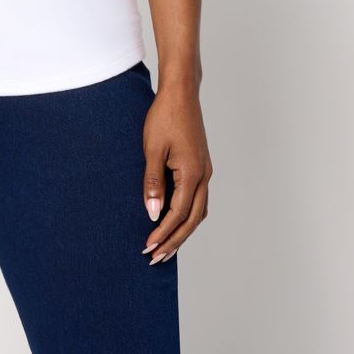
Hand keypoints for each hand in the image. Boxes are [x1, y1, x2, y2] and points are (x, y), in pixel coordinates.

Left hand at [142, 83, 210, 262]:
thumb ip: (152, 183)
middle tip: (156, 259)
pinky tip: (175, 222)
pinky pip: (198, 200)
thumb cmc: (164, 118)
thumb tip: (152, 213)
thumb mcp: (152, 151)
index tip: (148, 248)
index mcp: (192, 173)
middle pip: (192, 220)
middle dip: (174, 241)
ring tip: (166, 248)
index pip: (178, 214)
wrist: (181, 94)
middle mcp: (204, 176)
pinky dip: (188, 217)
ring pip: (198, 212)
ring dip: (183, 232)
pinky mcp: (201, 167)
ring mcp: (205, 172)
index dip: (163, 234)